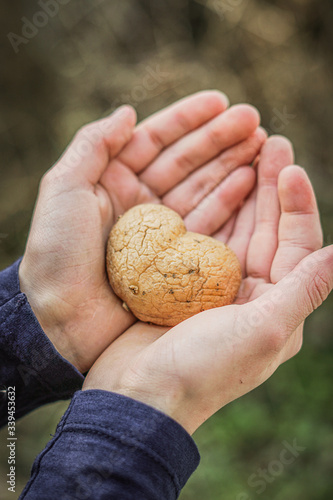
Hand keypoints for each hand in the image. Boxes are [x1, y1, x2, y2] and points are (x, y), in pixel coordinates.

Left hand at [19, 91, 264, 372]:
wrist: (62, 322)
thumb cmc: (57, 256)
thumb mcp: (63, 191)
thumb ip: (92, 145)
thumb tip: (128, 112)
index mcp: (111, 181)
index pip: (154, 141)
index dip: (187, 119)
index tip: (221, 101)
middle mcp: (138, 203)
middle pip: (185, 162)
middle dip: (219, 139)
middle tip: (254, 120)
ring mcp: (160, 232)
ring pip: (201, 189)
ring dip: (230, 166)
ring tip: (260, 146)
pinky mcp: (175, 260)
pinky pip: (206, 224)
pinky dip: (228, 202)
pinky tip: (249, 184)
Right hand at [83, 136, 332, 433]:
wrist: (142, 396)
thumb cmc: (205, 370)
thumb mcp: (264, 331)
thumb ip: (304, 290)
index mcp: (277, 304)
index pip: (297, 243)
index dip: (296, 204)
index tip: (288, 166)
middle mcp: (252, 292)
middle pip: (267, 228)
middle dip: (271, 186)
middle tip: (269, 141)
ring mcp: (216, 285)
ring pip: (235, 227)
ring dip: (241, 191)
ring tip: (244, 151)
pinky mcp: (183, 282)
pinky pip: (201, 236)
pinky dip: (207, 210)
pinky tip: (208, 183)